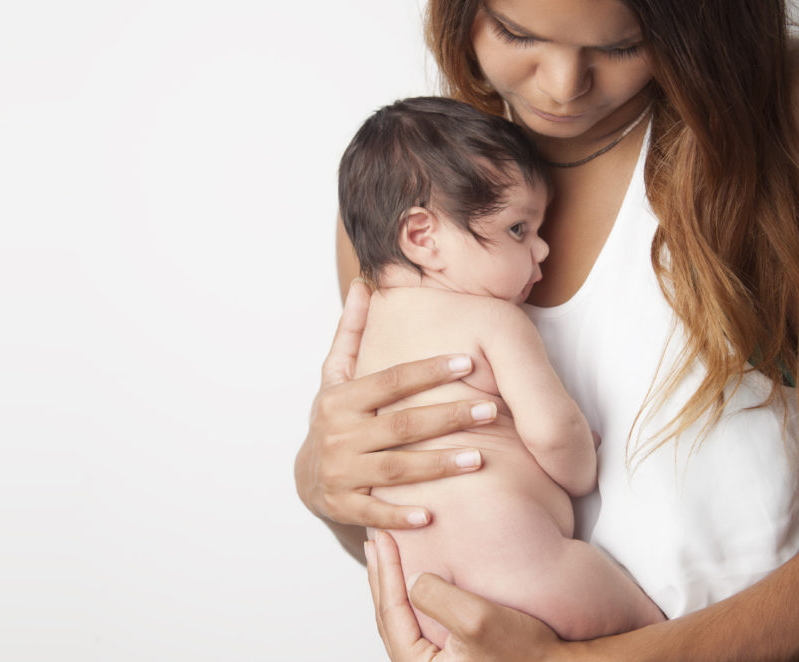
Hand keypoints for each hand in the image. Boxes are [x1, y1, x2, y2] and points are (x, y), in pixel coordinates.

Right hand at [294, 280, 500, 530]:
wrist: (306, 477)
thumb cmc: (334, 417)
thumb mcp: (334, 374)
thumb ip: (352, 331)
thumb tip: (364, 283)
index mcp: (340, 399)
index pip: (389, 381)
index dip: (428, 370)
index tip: (468, 360)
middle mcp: (339, 435)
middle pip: (400, 426)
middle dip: (448, 417)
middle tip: (492, 410)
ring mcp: (341, 473)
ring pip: (395, 470)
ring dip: (438, 466)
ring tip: (480, 458)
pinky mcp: (344, 507)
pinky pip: (375, 513)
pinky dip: (400, 516)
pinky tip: (432, 514)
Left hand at [366, 531, 563, 660]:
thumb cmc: (526, 653)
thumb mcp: (477, 620)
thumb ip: (437, 598)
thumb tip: (412, 578)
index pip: (392, 611)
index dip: (385, 570)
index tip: (381, 537)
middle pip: (391, 616)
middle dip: (382, 576)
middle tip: (375, 541)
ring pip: (403, 620)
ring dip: (394, 584)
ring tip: (387, 556)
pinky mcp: (451, 659)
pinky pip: (420, 624)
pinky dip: (413, 597)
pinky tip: (414, 579)